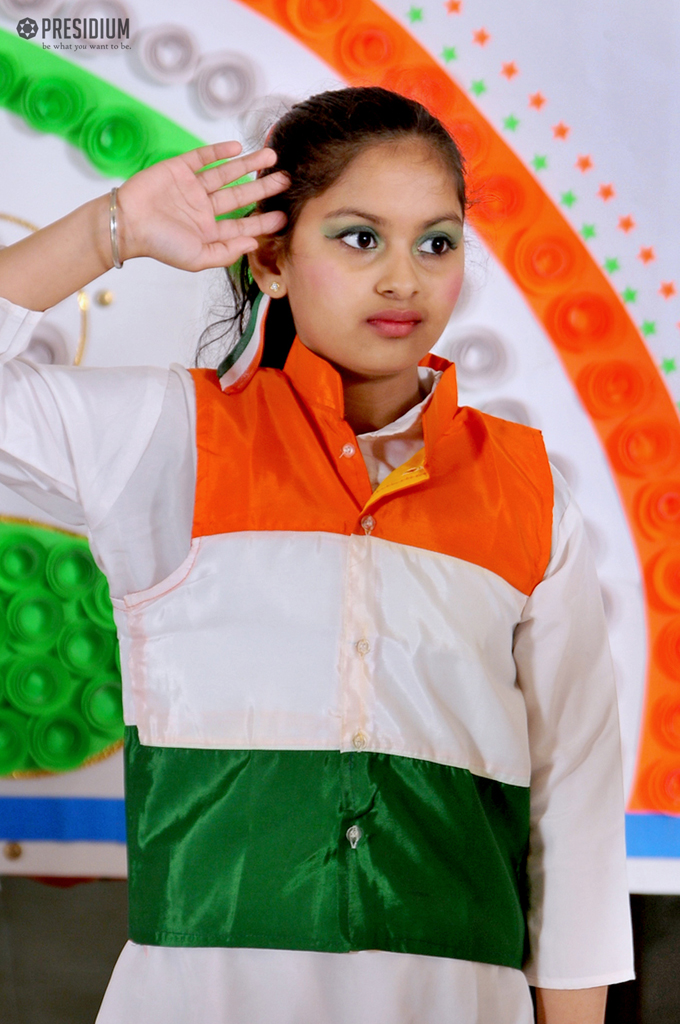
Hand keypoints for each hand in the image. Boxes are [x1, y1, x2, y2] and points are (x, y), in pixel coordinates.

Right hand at [115, 141, 288, 270]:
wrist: (127, 223)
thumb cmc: (159, 244)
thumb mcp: (197, 258)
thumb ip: (225, 253)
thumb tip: (252, 244)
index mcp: (209, 231)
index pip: (243, 225)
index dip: (263, 221)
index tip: (283, 216)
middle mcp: (204, 208)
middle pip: (241, 196)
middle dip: (264, 188)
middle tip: (286, 180)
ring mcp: (193, 187)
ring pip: (227, 174)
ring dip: (248, 165)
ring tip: (270, 157)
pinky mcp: (180, 168)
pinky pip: (203, 157)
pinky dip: (219, 151)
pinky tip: (238, 148)